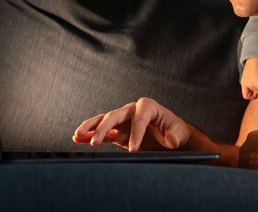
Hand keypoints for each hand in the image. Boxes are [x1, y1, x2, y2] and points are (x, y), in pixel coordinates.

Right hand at [72, 97, 189, 151]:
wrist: (171, 137)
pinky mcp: (119, 132)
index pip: (139, 117)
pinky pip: (103, 132)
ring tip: (78, 134)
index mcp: (149, 107)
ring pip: (104, 120)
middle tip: (96, 141)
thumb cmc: (176, 132)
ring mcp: (124, 120)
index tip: (133, 149)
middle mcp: (133, 110)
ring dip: (91, 127)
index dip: (135, 132)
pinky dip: (91, 134)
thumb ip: (175, 135)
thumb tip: (170, 139)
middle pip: (116, 115)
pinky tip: (79, 138)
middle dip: (105, 127)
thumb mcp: (179, 133)